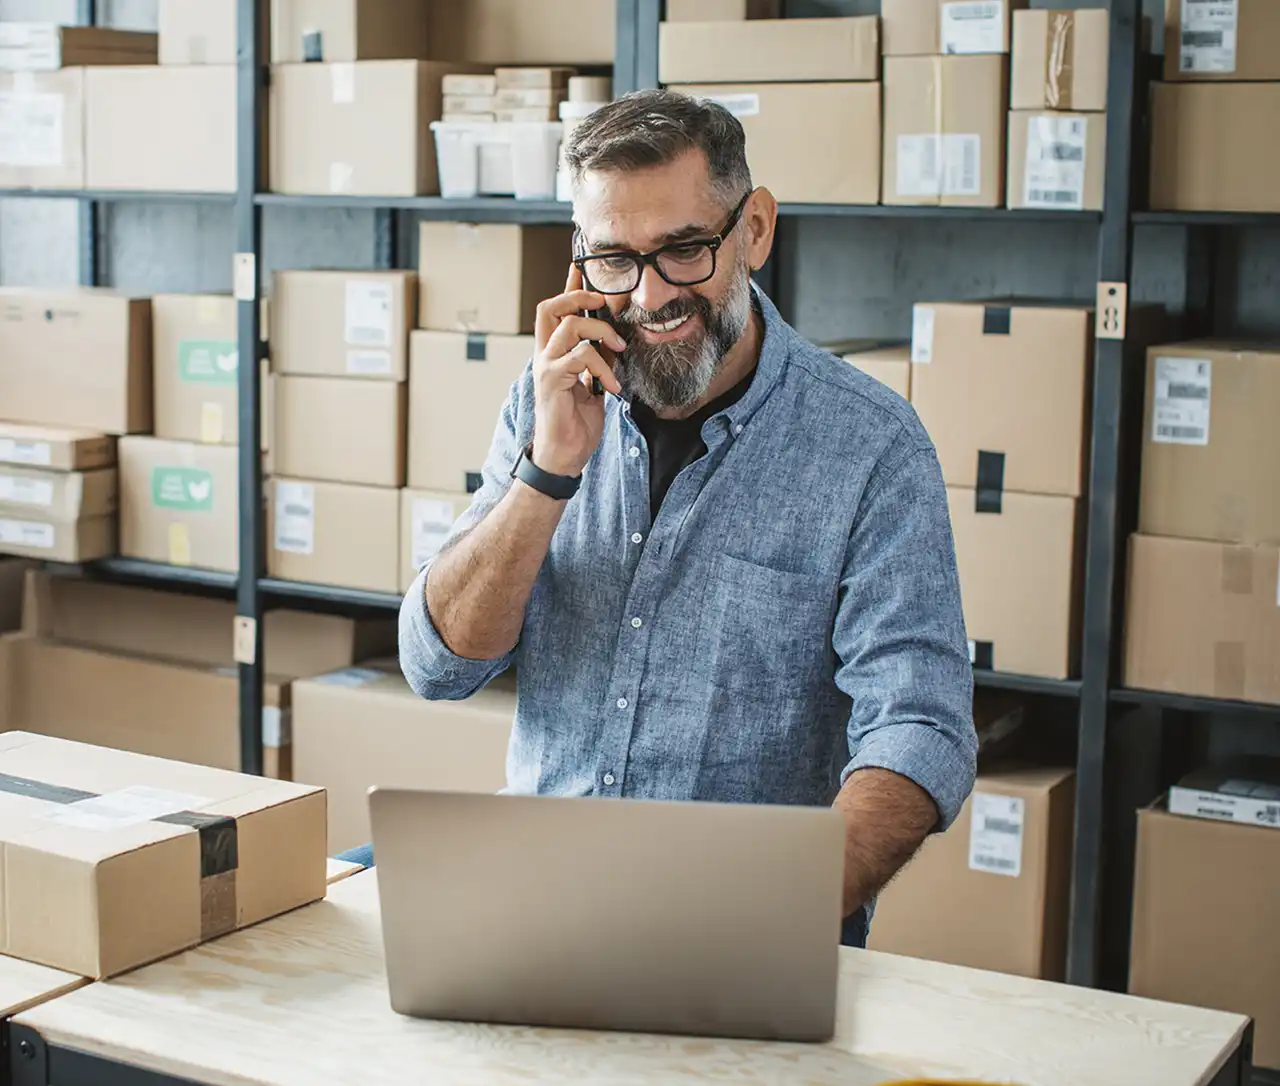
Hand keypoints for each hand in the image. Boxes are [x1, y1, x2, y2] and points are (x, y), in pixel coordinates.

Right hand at [530, 265, 625, 478]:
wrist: (564, 457)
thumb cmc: (577, 424)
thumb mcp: (594, 386)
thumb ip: (599, 362)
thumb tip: (615, 341)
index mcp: (554, 354)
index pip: (557, 311)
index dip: (569, 286)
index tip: (581, 265)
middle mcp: (544, 356)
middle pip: (550, 306)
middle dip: (578, 295)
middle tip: (605, 302)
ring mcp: (545, 367)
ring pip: (569, 326)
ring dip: (600, 332)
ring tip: (619, 350)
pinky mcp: (551, 381)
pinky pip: (579, 357)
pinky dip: (602, 368)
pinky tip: (612, 387)